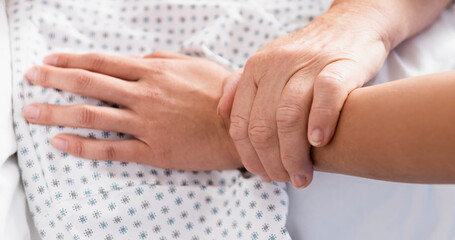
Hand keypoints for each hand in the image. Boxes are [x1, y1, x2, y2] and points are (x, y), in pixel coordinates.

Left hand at [23, 51, 240, 169]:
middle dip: (54, 80)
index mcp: (153, 72)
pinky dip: (82, 145)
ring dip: (56, 112)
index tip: (49, 61)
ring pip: (92, 115)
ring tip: (31, 112)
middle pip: (88, 84)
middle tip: (30, 78)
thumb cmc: (223, 95)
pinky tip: (61, 142)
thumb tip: (139, 58)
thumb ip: (162, 60)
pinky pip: (110, 148)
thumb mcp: (194, 66)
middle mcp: (144, 96)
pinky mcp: (152, 150)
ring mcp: (146, 124)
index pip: (102, 63)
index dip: (71, 60)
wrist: (242, 128)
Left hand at [218, 5, 391, 187]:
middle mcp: (277, 65)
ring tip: (304, 175)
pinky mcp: (339, 65)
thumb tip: (221, 113)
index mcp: (256, 68)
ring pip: (289, 116)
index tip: (265, 175)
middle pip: (263, 125)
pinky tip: (320, 142)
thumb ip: (243, 87)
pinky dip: (320, 121)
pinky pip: (326, 94)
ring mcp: (308, 64)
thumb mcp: (271, 65)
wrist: (353, 25)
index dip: (251, 157)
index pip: (241, 123)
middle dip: (273, 162)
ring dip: (294, 154)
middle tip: (288, 180)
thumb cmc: (312, 55)